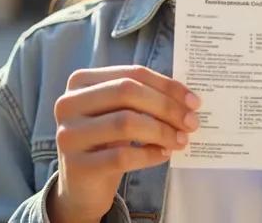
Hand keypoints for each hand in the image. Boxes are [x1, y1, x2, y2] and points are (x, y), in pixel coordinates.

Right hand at [48, 65, 200, 222]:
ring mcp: (69, 134)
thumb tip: (187, 98)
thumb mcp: (119, 113)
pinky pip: (122, 156)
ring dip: (161, 131)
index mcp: (80, 82)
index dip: (166, 85)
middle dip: (166, 107)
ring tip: (181, 140)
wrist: (81, 187)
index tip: (193, 101)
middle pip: (127, 93)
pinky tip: (163, 155)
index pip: (131, 74)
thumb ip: (144, 99)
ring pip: (125, 123)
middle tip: (191, 122)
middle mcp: (68, 103)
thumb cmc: (106, 143)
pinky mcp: (77, 165)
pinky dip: (149, 154)